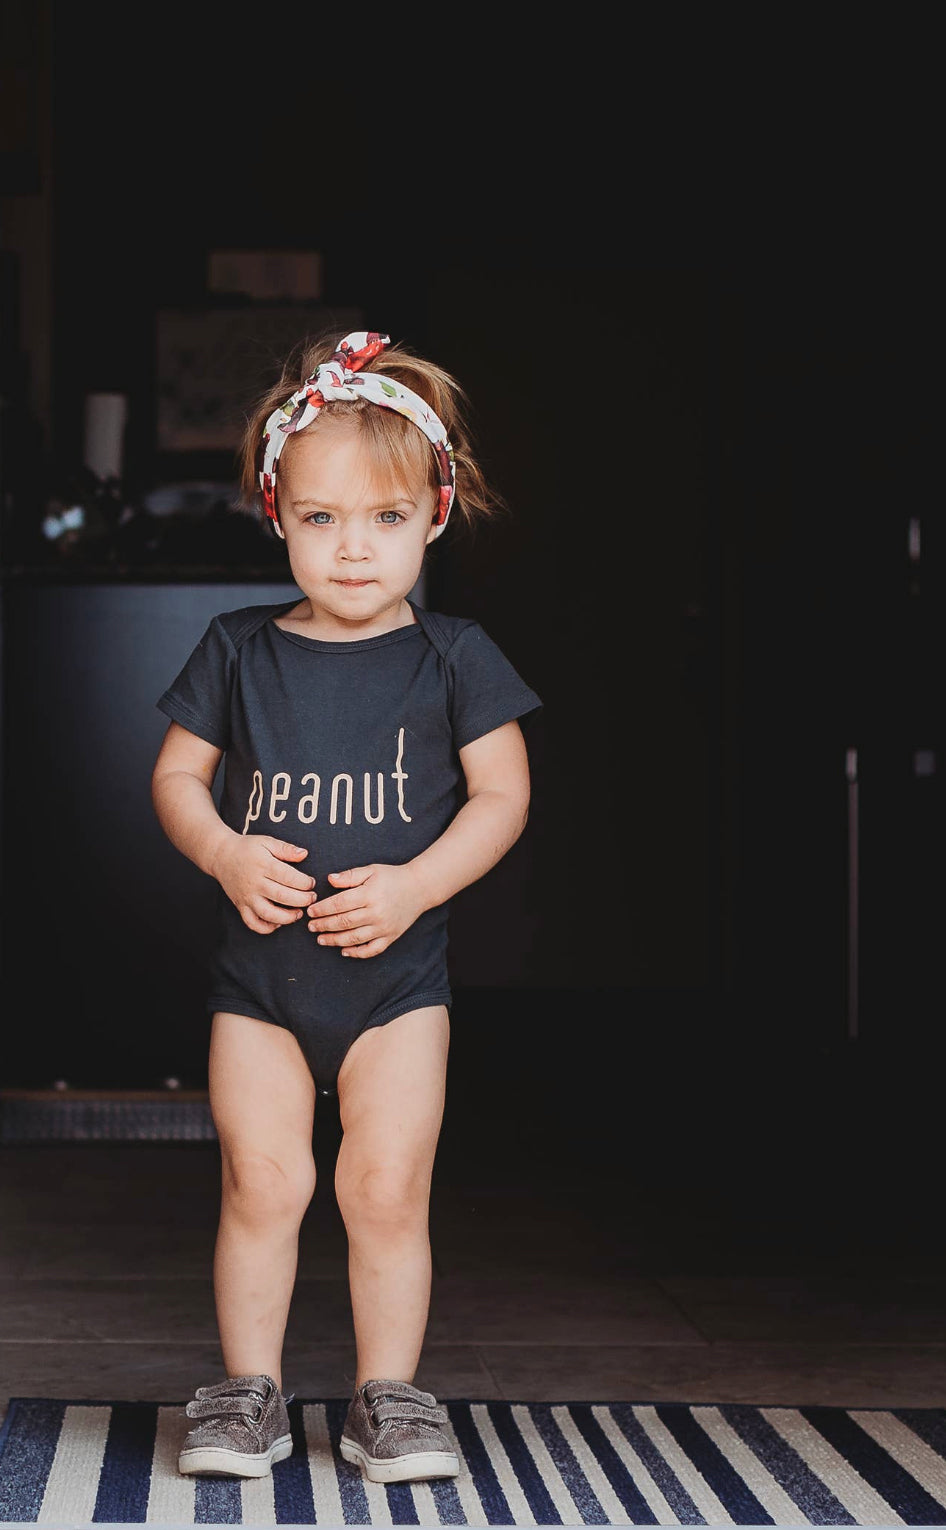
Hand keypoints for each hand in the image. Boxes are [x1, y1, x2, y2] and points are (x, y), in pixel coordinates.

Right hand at [212, 833, 315, 934]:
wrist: (221, 856)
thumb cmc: (247, 848)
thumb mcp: (267, 842)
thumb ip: (286, 848)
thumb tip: (304, 854)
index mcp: (263, 865)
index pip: (289, 877)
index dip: (305, 883)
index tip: (311, 883)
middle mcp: (255, 883)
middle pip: (282, 896)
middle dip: (302, 900)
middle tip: (312, 898)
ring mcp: (247, 897)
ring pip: (268, 914)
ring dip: (288, 918)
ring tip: (299, 913)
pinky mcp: (241, 906)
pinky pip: (253, 923)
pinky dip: (267, 928)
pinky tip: (279, 923)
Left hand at [306, 863, 425, 957]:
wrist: (420, 888)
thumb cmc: (392, 877)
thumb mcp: (371, 870)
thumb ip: (350, 876)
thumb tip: (329, 879)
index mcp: (369, 894)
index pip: (339, 904)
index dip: (322, 909)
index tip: (310, 911)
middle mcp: (376, 912)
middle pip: (344, 922)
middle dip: (324, 925)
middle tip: (311, 926)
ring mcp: (384, 927)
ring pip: (354, 938)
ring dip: (335, 940)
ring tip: (321, 939)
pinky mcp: (391, 937)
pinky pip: (372, 950)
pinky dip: (357, 953)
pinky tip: (344, 951)